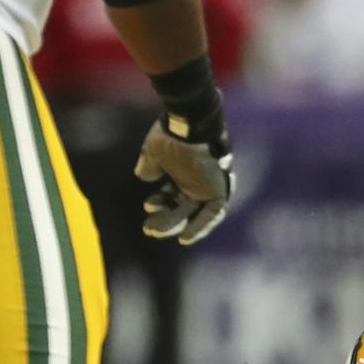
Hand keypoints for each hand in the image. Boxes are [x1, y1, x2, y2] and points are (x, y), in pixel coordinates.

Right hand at [134, 113, 232, 244]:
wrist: (188, 125)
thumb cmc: (171, 136)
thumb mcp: (153, 152)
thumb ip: (149, 165)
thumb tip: (144, 176)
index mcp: (181, 172)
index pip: (169, 196)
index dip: (158, 205)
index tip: (147, 208)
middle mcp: (195, 181)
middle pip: (181, 208)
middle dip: (164, 221)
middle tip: (148, 229)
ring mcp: (208, 186)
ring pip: (193, 213)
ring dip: (176, 225)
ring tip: (156, 232)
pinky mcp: (219, 190)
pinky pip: (213, 214)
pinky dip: (200, 227)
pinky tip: (184, 238)